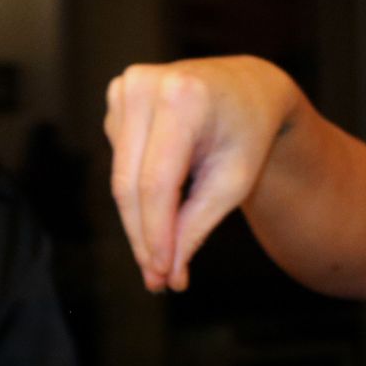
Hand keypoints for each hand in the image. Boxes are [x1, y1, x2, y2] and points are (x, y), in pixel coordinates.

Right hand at [105, 56, 300, 291]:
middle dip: (143, 238)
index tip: (161, 274)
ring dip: (138, 222)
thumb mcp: (232, 184)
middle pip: (130, 184)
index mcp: (183, 99)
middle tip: (156, 280)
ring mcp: (126, 87)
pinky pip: (121, 161)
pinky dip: (138, 192)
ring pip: (120, 177)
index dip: (155, 234)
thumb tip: (168, 275)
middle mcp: (146, 86)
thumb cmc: (247, 135)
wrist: (247, 88)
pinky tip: (163, 200)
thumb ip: (195, 227)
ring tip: (161, 258)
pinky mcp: (118, 96)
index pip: (157, 183)